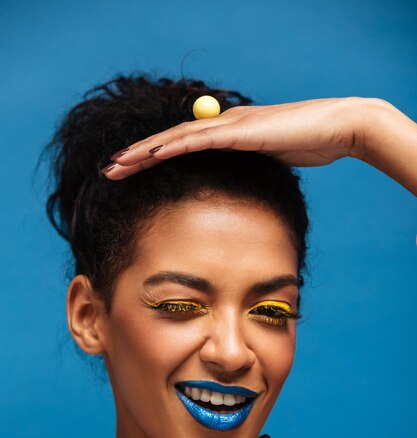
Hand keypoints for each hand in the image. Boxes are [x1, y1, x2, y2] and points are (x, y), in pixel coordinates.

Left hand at [101, 97, 365, 179]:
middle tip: (108, 170)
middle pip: (169, 140)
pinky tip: (152, 154)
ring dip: (144, 151)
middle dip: (136, 156)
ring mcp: (229, 126)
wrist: (338, 127)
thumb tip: (238, 184)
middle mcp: (221, 125)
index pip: (180, 145)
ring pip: (176, 138)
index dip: (152, 158)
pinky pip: (199, 140)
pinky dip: (173, 146)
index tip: (129, 173)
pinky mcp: (240, 131)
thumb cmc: (310, 145)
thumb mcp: (271, 160)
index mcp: (226, 134)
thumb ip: (251, 167)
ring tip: (116, 165)